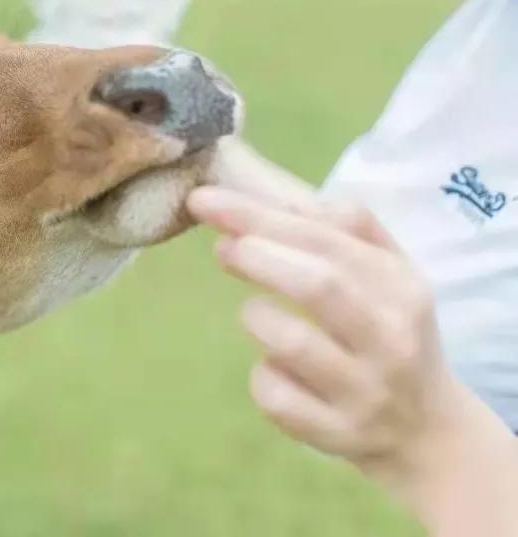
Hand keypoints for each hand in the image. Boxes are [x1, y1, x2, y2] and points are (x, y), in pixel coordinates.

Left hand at [186, 182, 517, 536]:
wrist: (427, 430)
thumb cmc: (389, 332)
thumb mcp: (393, 276)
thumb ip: (351, 230)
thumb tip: (295, 198)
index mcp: (402, 289)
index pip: (327, 239)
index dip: (260, 216)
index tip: (207, 200)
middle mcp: (390, 339)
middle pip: (318, 285)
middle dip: (258, 256)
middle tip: (222, 246)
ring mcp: (366, 391)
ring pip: (291, 344)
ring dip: (256, 317)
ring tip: (257, 313)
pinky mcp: (339, 434)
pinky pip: (277, 399)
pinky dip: (262, 378)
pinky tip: (273, 369)